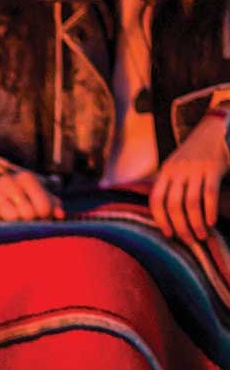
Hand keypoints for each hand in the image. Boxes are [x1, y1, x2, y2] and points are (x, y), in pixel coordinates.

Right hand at [0, 169, 63, 221]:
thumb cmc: (13, 193)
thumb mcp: (33, 192)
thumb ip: (50, 202)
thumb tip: (61, 215)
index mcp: (27, 178)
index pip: (43, 207)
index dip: (43, 219)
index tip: (39, 220)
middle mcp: (10, 181)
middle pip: (27, 214)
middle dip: (26, 223)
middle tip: (22, 223)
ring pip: (9, 218)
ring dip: (9, 224)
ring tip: (8, 220)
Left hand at [150, 113, 229, 243]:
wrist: (212, 130)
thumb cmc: (192, 155)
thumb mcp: (174, 167)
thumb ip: (169, 186)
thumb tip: (166, 218)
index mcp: (164, 172)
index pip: (156, 200)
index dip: (160, 220)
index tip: (168, 234)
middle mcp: (177, 170)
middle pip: (173, 205)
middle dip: (180, 227)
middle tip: (188, 240)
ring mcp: (195, 169)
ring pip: (191, 203)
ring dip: (196, 223)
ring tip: (201, 235)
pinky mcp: (213, 168)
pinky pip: (209, 194)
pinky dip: (210, 211)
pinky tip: (211, 222)